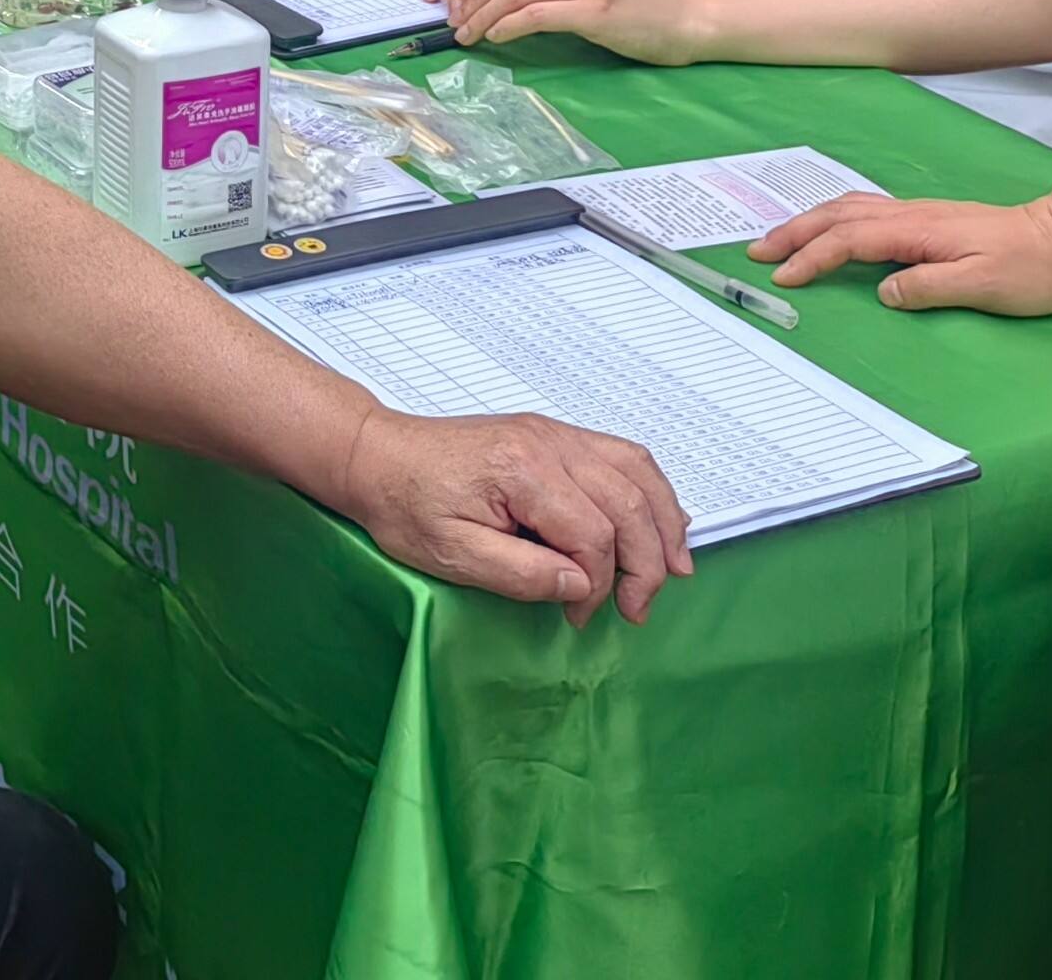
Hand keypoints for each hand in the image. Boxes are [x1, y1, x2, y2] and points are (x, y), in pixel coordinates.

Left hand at [334, 406, 690, 627]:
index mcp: (521, 471)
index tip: (577, 617)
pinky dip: (648, 490)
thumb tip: (583, 584)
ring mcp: (553, 433)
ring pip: (637, 471)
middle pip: (627, 501)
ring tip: (675, 569)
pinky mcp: (552, 435)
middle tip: (637, 609)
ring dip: (664, 521)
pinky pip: (621, 455)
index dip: (597, 585)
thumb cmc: (404, 504)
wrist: (376, 456)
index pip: (591, 535)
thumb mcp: (452, 555)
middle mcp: (547, 442)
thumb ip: (522, 574)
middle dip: (645, 562)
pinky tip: (658, 520)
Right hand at [752, 189, 1051, 314]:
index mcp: (917, 231)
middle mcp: (911, 215)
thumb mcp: (984, 285)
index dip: (812, 259)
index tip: (783, 278)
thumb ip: (930, 287)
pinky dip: (835, 218)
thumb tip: (883, 291)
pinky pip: (865, 212)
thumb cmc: (1032, 268)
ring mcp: (918, 214)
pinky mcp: (927, 220)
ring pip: (849, 208)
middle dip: (794, 233)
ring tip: (782, 238)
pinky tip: (832, 227)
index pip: (850, 241)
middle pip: (838, 216)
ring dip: (810, 222)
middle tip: (758, 252)